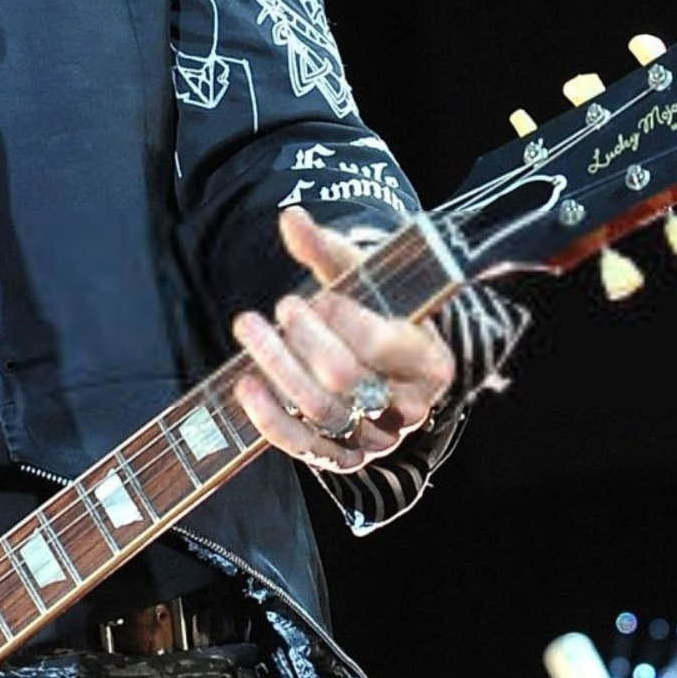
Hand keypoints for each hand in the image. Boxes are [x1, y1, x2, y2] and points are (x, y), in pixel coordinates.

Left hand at [231, 207, 456, 473]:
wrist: (378, 360)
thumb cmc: (374, 311)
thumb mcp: (361, 277)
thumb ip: (327, 249)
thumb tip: (292, 219)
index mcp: (431, 360)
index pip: (383, 343)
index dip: (342, 320)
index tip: (316, 298)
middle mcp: (411, 406)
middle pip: (346, 378)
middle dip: (304, 338)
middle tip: (282, 308)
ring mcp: (378, 438)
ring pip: (322, 412)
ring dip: (277, 368)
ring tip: (251, 329)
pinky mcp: (345, 458)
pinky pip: (304, 447)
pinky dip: (269, 418)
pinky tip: (245, 383)